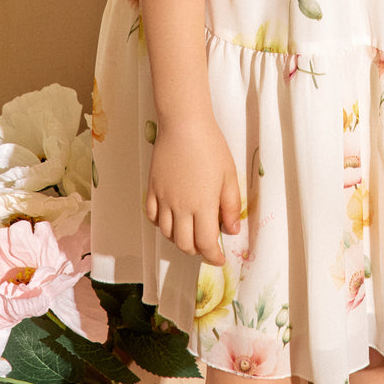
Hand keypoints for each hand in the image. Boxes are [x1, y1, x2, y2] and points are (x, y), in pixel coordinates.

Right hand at [144, 116, 241, 264]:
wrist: (184, 124)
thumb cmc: (211, 147)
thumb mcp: (229, 176)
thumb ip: (231, 206)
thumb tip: (232, 230)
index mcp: (202, 206)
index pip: (206, 243)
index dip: (213, 256)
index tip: (220, 258)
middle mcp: (180, 207)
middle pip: (184, 244)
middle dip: (196, 250)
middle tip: (206, 245)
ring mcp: (163, 198)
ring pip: (167, 233)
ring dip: (179, 239)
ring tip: (190, 231)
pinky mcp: (152, 188)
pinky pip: (151, 216)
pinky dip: (160, 224)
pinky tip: (170, 218)